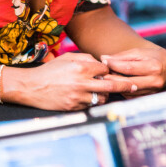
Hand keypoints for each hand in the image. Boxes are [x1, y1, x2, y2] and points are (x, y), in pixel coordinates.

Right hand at [4, 52, 136, 110]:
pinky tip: (90, 97)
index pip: (105, 68)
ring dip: (105, 95)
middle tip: (134, 86)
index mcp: (81, 67)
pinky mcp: (73, 108)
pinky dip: (93, 101)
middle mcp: (81, 82)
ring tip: (104, 91)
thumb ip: (86, 58)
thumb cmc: (50, 70)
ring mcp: (77, 97)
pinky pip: (90, 105)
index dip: (109, 69)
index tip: (110, 70)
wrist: (31, 87)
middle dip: (124, 85)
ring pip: (102, 98)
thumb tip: (101, 62)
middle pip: (110, 85)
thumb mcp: (68, 58)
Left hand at [101, 47, 165, 97]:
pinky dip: (123, 90)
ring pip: (129, 91)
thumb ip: (122, 56)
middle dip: (113, 78)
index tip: (104, 61)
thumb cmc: (152, 56)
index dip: (115, 64)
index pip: (129, 68)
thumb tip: (104, 58)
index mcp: (154, 67)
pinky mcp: (149, 97)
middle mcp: (155, 81)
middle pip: (128, 82)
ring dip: (117, 85)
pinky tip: (117, 84)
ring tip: (108, 78)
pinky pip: (132, 96)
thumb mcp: (139, 52)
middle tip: (102, 74)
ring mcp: (153, 91)